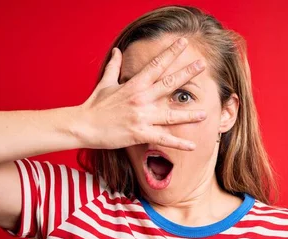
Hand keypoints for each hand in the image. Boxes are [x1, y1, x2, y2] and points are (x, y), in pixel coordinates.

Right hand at [77, 37, 206, 150]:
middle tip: (202, 65)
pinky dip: (178, 144)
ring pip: (170, 115)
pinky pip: (163, 139)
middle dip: (186, 73)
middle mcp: (141, 98)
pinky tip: (192, 146)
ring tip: (204, 112)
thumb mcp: (104, 83)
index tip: (183, 43)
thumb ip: (114, 67)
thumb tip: (116, 51)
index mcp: (134, 84)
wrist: (83, 125)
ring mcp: (141, 116)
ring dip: (188, 114)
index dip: (171, 53)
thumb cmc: (94, 105)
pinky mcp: (139, 133)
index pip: (156, 65)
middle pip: (168, 84)